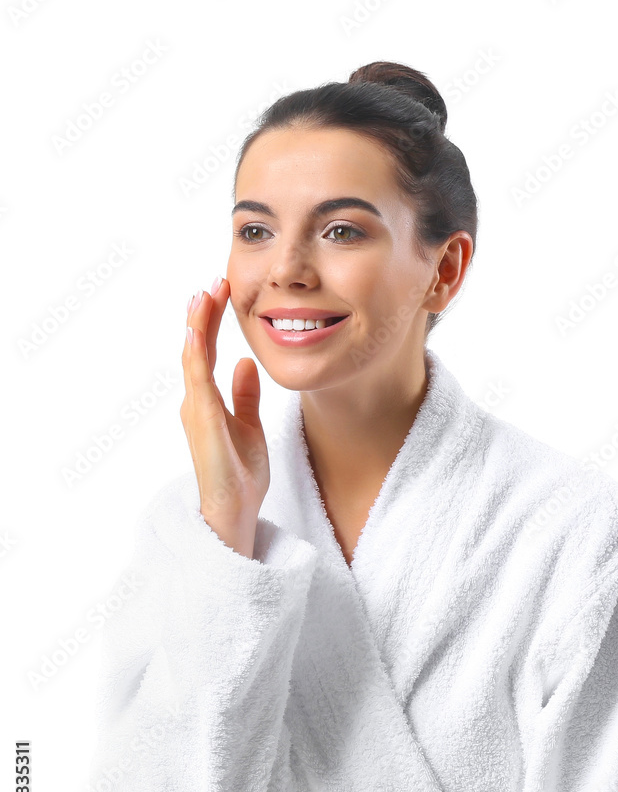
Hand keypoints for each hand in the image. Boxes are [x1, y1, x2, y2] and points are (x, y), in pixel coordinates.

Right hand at [181, 277, 268, 557]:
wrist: (235, 510)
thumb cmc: (240, 474)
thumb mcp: (250, 426)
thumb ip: (245, 395)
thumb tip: (246, 364)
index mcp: (208, 401)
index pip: (208, 351)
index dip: (213, 321)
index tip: (222, 291)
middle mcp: (197, 401)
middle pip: (197, 348)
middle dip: (204, 313)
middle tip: (214, 281)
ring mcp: (196, 410)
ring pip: (193, 358)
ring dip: (197, 325)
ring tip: (203, 294)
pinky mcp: (202, 422)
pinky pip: (197, 383)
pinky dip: (195, 356)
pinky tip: (196, 333)